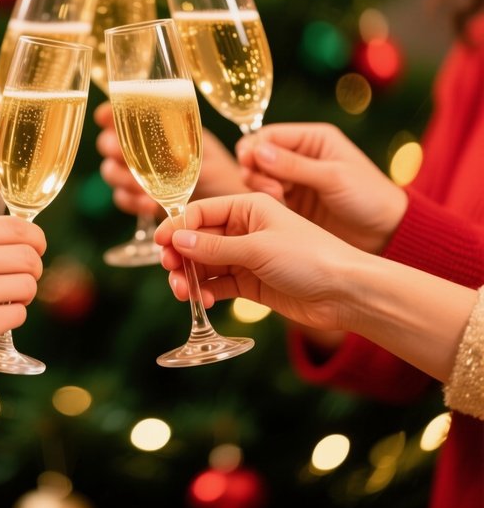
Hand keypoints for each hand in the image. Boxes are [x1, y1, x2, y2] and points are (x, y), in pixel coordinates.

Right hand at [0, 215, 45, 412]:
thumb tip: (15, 241)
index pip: (22, 228)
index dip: (35, 241)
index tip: (33, 251)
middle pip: (31, 257)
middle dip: (31, 270)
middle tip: (17, 280)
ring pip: (29, 286)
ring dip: (21, 295)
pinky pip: (18, 315)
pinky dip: (8, 318)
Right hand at [94, 102, 247, 217]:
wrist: (224, 212)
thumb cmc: (220, 174)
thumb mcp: (207, 154)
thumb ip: (187, 149)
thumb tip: (174, 154)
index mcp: (156, 127)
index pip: (121, 114)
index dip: (108, 113)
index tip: (106, 117)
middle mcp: (141, 148)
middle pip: (107, 142)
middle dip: (112, 148)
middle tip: (122, 154)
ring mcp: (136, 174)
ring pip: (110, 171)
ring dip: (121, 177)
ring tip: (141, 187)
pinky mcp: (137, 198)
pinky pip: (121, 198)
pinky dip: (131, 201)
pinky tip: (149, 204)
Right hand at [155, 193, 358, 331]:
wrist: (347, 293)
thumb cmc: (310, 257)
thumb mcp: (258, 248)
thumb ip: (215, 245)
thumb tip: (176, 239)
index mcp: (248, 207)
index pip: (202, 211)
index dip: (178, 225)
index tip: (160, 242)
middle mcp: (245, 229)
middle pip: (199, 238)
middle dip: (181, 254)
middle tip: (170, 269)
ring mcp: (247, 257)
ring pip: (205, 263)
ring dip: (190, 276)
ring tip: (182, 292)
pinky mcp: (252, 283)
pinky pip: (219, 284)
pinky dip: (207, 291)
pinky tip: (203, 300)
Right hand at [235, 123, 406, 253]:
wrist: (387, 234)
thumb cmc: (369, 198)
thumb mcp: (333, 177)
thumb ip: (293, 165)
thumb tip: (257, 151)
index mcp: (313, 139)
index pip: (269, 135)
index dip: (254, 147)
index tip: (249, 163)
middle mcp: (300, 156)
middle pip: (258, 154)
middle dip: (255, 168)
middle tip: (270, 187)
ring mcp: (294, 180)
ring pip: (258, 175)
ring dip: (260, 185)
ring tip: (277, 197)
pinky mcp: (292, 202)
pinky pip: (266, 196)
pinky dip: (265, 200)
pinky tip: (279, 208)